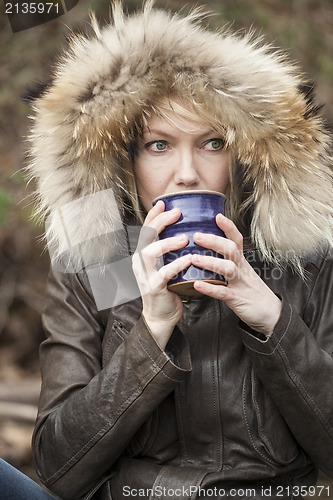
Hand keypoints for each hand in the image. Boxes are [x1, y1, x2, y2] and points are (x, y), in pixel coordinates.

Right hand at [132, 200, 191, 348]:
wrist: (161, 316)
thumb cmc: (168, 288)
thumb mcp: (165, 266)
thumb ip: (170, 251)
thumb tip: (187, 231)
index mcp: (143, 255)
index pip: (146, 230)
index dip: (154, 215)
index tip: (164, 203)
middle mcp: (140, 262)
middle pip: (146, 236)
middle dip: (160, 222)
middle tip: (177, 213)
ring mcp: (145, 275)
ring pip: (150, 253)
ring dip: (167, 243)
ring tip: (184, 238)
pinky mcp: (153, 288)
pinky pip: (163, 274)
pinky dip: (176, 265)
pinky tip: (188, 259)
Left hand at [191, 214, 281, 336]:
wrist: (272, 314)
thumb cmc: (252, 292)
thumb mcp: (242, 274)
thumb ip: (228, 263)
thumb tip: (208, 253)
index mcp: (242, 262)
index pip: (236, 240)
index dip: (228, 227)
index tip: (217, 216)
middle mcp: (242, 269)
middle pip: (231, 249)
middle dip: (214, 241)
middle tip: (196, 235)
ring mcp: (241, 283)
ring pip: (228, 268)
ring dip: (210, 262)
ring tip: (193, 259)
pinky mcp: (238, 299)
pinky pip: (223, 292)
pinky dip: (210, 288)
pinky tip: (197, 285)